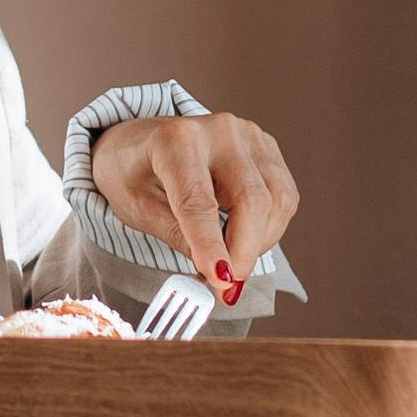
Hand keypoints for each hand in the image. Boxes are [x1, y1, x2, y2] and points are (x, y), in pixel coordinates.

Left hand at [94, 113, 297, 299]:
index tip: (219, 280)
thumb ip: (175, 235)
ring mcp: (249, 135)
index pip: (200, 201)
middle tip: (226, 286)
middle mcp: (219, 130)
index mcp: (176, 139)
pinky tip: (242, 237)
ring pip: (276, 201)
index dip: (211, 246)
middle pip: (251, 201)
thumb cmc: (132, 171)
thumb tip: (214, 271)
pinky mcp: (266, 147)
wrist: (139, 141)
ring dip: (259, 243)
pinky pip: (284, 196)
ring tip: (229, 259)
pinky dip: (269, 228)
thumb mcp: (136, 207)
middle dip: (243, 253)